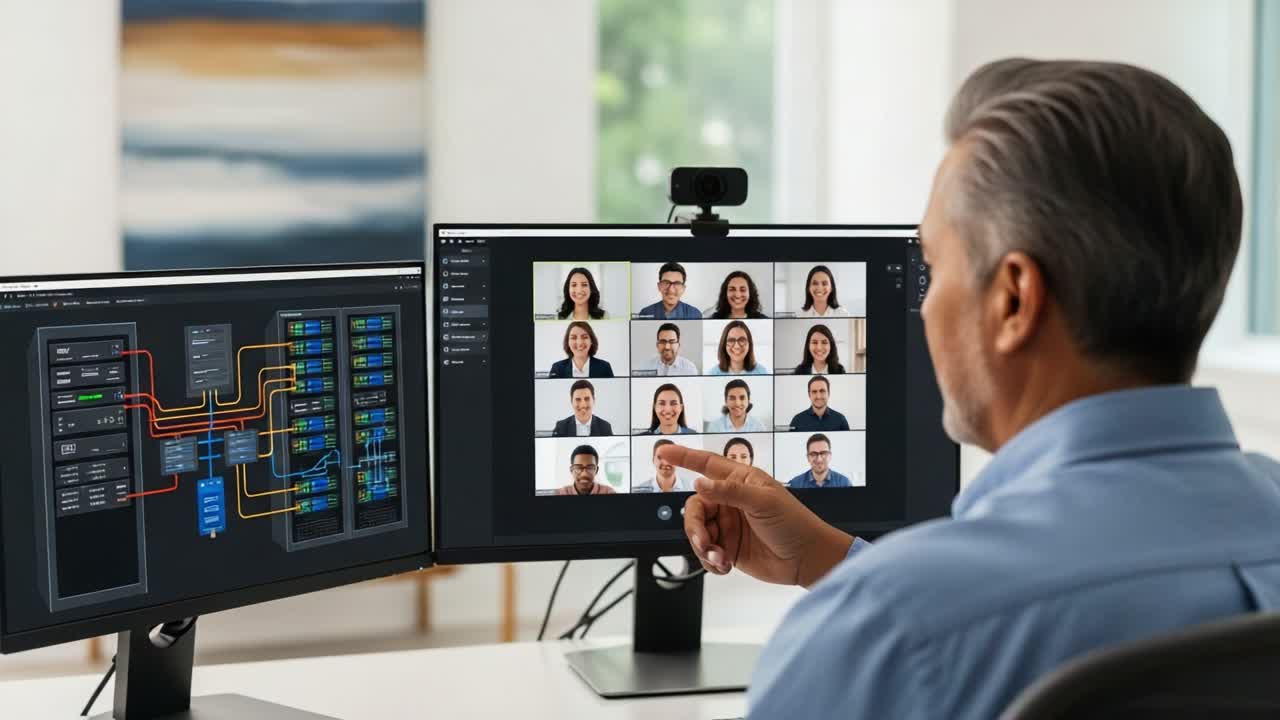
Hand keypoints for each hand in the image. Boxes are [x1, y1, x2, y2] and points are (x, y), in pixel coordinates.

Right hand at [660, 445, 853, 587]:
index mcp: (740, 481)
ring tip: (719, 558)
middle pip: (694, 507)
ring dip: (703, 547)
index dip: (683, 457)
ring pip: (696, 532)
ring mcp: (728, 525)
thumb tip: (700, 482)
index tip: (663, 452)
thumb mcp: (763, 501)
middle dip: (695, 527)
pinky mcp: (728, 548)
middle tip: (705, 542)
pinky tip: (724, 565)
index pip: (705, 464)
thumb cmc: (795, 523)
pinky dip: (710, 561)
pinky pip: (705, 552)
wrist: (807, 559)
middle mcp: (730, 501)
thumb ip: (728, 491)